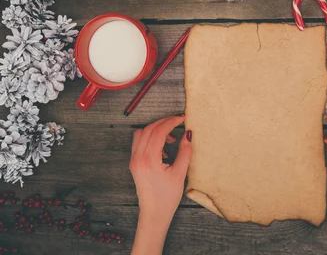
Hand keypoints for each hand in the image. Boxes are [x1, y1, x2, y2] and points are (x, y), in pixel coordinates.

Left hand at [130, 115, 192, 254]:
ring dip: (156, 129)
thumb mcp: (180, 173)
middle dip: (164, 122)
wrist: (154, 214)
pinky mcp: (134, 163)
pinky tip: (164, 148)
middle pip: (148, 129)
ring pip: (141, 133)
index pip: (158, 131)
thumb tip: (188, 134)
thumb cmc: (167, 197)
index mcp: (148, 159)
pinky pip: (140, 142)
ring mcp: (134, 160)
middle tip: (178, 122)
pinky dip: (151, 138)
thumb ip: (184, 151)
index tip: (182, 118)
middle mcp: (138, 157)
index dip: (171, 121)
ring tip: (171, 138)